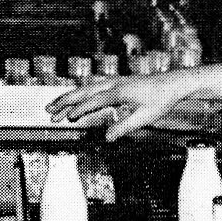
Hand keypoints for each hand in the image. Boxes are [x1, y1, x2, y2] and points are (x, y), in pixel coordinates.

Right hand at [49, 74, 187, 138]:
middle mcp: (113, 84)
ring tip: (54, 109)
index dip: (79, 110)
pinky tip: (74, 104)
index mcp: (119, 92)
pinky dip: (80, 96)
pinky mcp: (116, 84)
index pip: (93, 101)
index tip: (67, 119)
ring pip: (86, 89)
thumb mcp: (145, 118)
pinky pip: (93, 89)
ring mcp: (114, 82)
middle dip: (64, 101)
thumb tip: (107, 138)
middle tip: (48, 111)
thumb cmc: (161, 100)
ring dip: (69, 98)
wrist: (173, 84)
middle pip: (83, 92)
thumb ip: (124, 127)